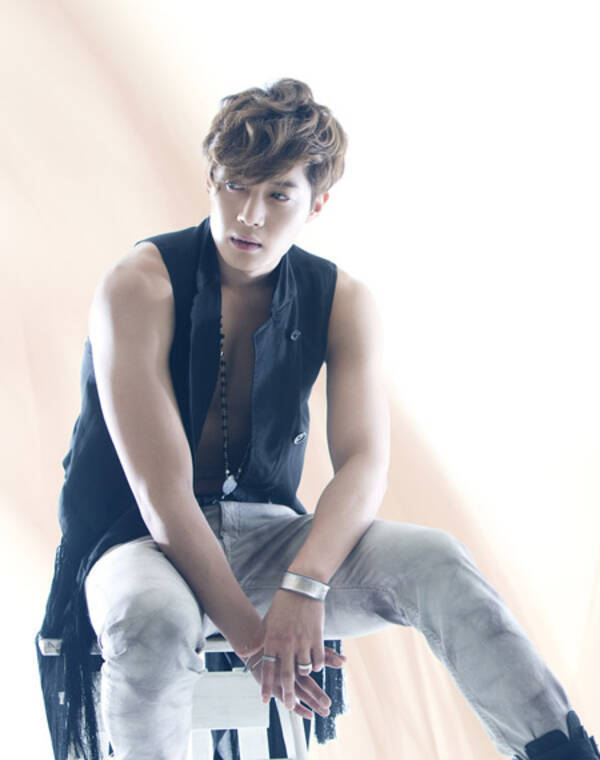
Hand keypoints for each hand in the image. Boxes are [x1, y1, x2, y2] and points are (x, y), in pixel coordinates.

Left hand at [254, 589, 345, 711]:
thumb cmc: (283, 603)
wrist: (302, 587)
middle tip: (287, 706)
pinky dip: (317, 666)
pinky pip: (318, 660)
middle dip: (287, 694)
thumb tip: (250, 651)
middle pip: (286, 676)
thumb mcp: (269, 621)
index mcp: (272, 639)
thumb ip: (263, 638)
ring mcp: (302, 641)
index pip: (267, 669)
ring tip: (303, 679)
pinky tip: (316, 666)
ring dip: (304, 676)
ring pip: (304, 670)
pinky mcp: (316, 637)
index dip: (266, 686)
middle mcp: (286, 644)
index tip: (265, 700)